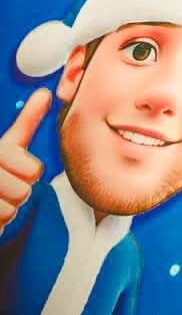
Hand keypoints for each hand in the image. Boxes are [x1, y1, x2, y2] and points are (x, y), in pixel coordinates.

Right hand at [0, 88, 49, 231]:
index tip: (13, 168)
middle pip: (23, 191)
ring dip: (5, 208)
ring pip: (11, 209)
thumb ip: (26, 122)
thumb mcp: (8, 144)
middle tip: (3, 186)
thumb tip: (44, 93)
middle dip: (16, 192)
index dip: (28, 172)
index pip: (33, 170)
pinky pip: (0, 221)